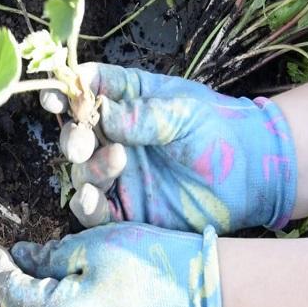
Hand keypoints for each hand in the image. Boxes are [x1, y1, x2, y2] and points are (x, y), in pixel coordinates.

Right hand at [42, 63, 296, 233]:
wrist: (251, 173)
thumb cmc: (218, 130)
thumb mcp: (181, 112)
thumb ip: (140, 114)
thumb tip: (99, 114)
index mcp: (128, 104)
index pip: (89, 95)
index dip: (68, 95)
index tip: (56, 98)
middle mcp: (117, 140)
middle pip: (78, 137)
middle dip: (74, 138)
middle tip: (84, 141)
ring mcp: (120, 176)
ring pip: (83, 174)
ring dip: (88, 168)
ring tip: (117, 161)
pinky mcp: (127, 210)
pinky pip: (96, 211)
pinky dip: (88, 206)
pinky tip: (93, 199)